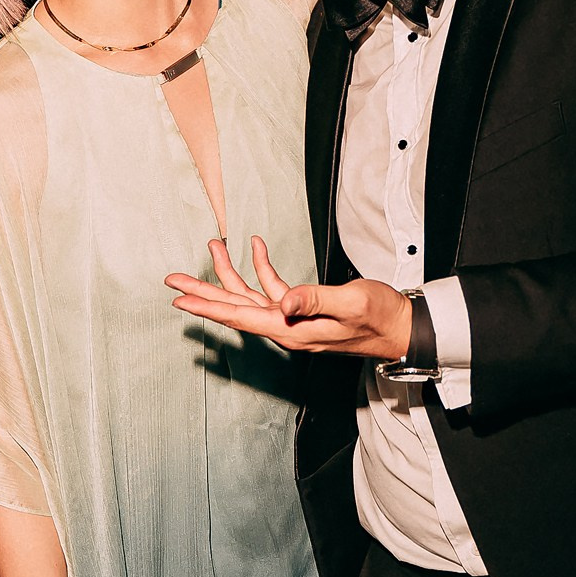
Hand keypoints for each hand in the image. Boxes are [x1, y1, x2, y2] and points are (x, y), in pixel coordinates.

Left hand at [165, 237, 410, 359]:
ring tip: (211, 246)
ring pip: (250, 296)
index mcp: (292, 330)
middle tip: (172, 279)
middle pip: (235, 308)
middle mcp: (287, 327)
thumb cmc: (381, 318)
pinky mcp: (303, 310)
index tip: (180, 298)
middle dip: (203, 291)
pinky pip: (273, 289)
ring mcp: (293, 319)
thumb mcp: (351, 304)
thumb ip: (315, 299)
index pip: (240, 316)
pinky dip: (262, 267)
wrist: (403, 328)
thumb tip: (283, 300)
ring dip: (229, 272)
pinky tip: (254, 246)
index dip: (208, 305)